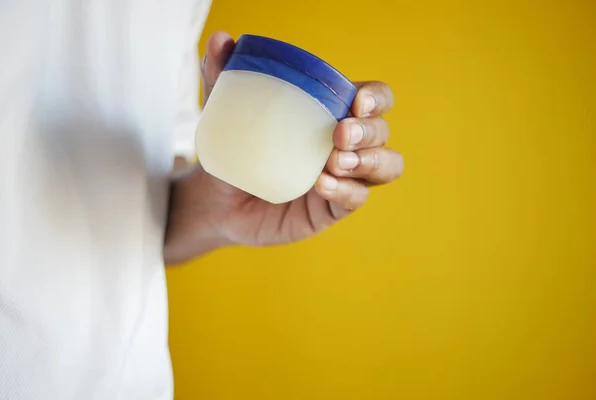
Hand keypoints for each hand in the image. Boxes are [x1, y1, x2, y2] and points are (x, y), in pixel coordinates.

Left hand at [164, 32, 403, 264]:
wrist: (216, 201)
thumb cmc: (232, 152)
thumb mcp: (225, 114)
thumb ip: (221, 76)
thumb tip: (219, 40)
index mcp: (331, 114)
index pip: (374, 99)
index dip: (376, 98)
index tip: (356, 101)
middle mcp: (345, 145)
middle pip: (382, 132)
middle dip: (369, 130)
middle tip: (339, 134)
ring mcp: (343, 178)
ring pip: (386, 167)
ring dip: (370, 160)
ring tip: (336, 161)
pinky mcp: (332, 208)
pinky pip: (357, 198)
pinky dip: (344, 190)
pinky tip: (320, 185)